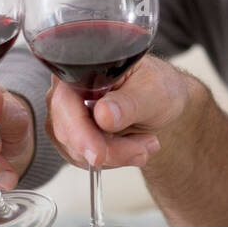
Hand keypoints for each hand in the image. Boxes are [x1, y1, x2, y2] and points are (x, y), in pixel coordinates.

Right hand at [44, 56, 185, 170]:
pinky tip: (136, 146)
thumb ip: (129, 103)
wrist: (162, 100)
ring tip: (146, 143)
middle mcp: (67, 90)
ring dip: (114, 155)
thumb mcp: (154, 91)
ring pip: (75, 149)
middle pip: (67, 130)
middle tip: (141, 151)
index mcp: (83, 68)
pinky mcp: (74, 135)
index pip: (65, 101)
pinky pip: (83, 157)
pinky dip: (113, 158)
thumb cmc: (158, 86)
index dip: (79, 131)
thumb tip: (103, 115)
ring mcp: (67, 114)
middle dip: (106, 148)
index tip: (98, 155)